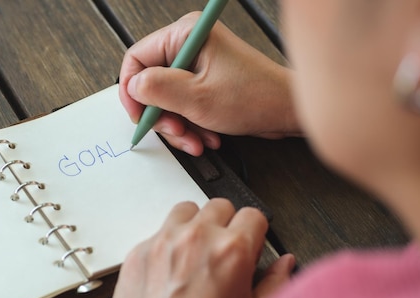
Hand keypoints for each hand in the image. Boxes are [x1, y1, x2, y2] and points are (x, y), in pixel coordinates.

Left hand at [95, 199, 294, 297]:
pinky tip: (170, 272)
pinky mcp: (137, 253)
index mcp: (230, 252)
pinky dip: (167, 244)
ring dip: (195, 225)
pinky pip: (157, 232)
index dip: (256, 232)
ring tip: (195, 256)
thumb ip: (274, 284)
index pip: (254, 214)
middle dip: (227, 225)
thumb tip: (284, 264)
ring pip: (185, 211)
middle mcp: (195, 239)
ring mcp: (161, 243)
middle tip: (223, 253)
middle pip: (220, 205)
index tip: (251, 244)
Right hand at [119, 12, 300, 155]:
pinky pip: (183, 106)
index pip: (137, 58)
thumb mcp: (197, 98)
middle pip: (151, 83)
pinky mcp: (206, 82)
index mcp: (185, 35)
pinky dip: (191, 125)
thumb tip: (133, 87)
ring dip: (179, 126)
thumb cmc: (254, 97)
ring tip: (197, 140)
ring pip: (167, 100)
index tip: (138, 116)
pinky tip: (206, 137)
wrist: (287, 111)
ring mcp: (198, 65)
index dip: (132, 91)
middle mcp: (190, 45)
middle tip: (176, 132)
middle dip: (162, 116)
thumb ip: (158, 90)